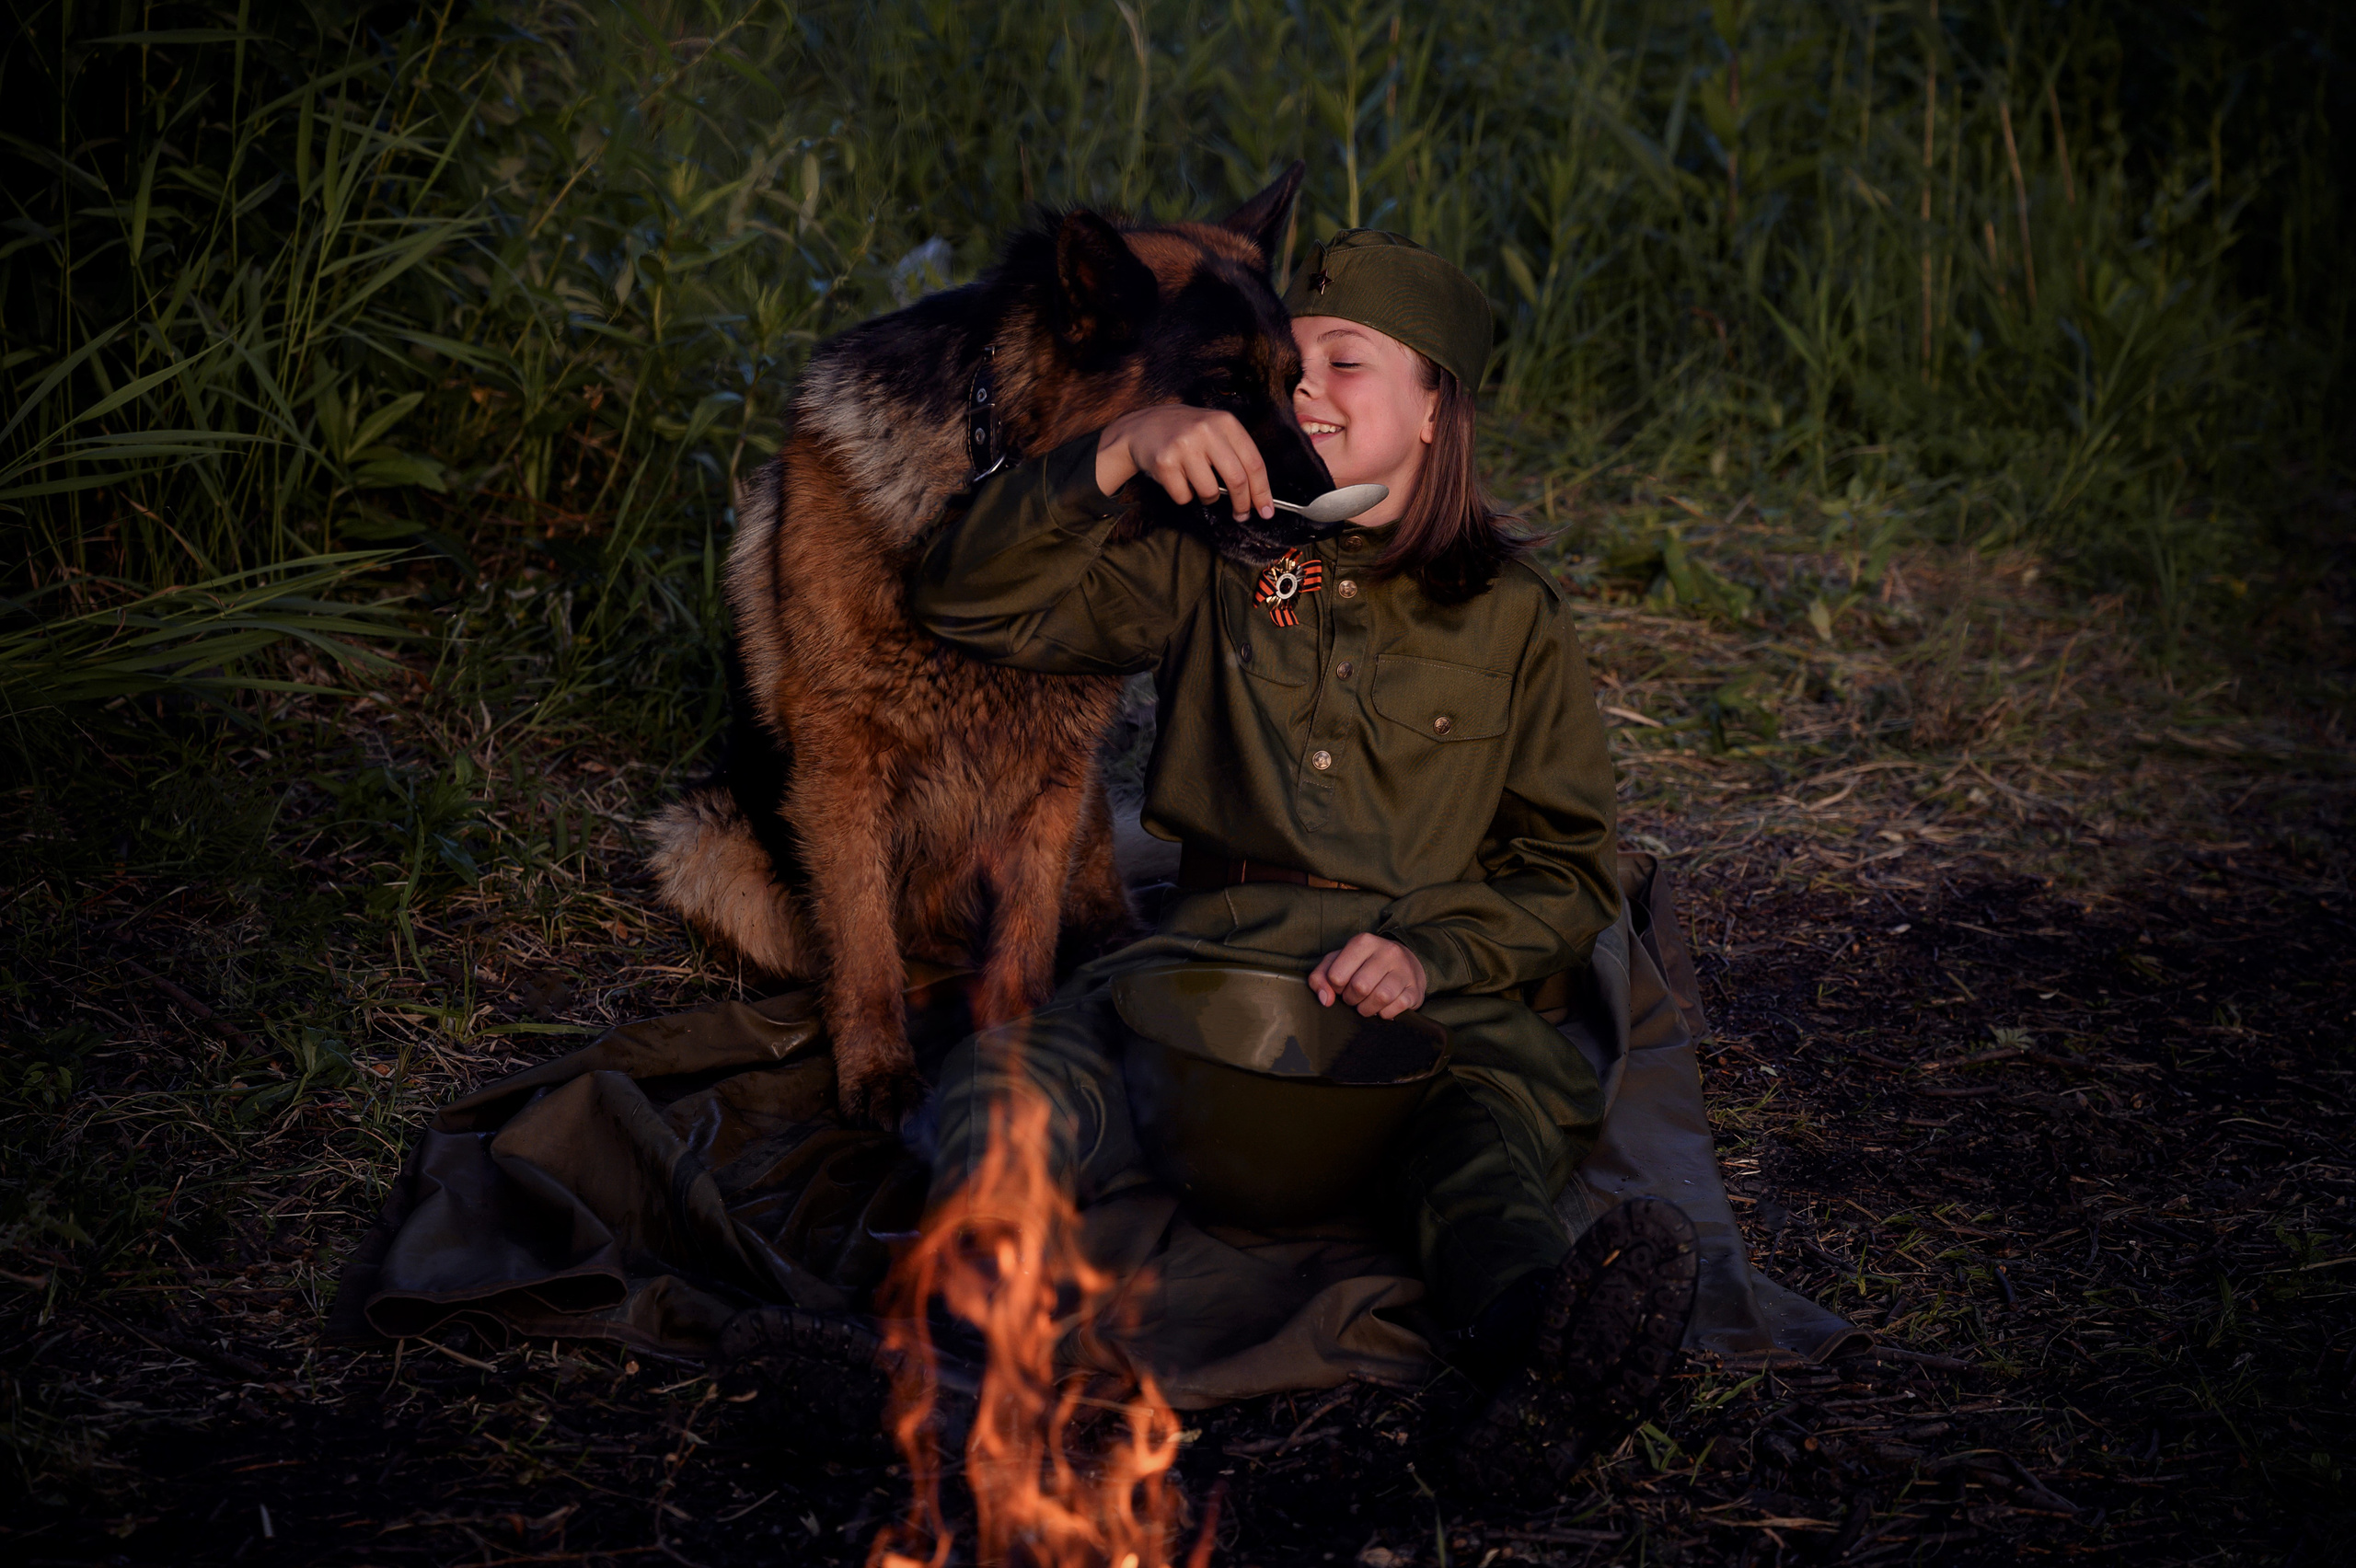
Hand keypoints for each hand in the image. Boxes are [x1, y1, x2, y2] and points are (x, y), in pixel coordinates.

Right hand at [1095, 404, 1273, 521]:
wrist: (1141, 427)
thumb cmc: (1185, 433)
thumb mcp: (1214, 430)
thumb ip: (1236, 454)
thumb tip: (1257, 495)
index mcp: (1225, 422)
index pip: (1254, 463)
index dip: (1263, 491)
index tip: (1266, 511)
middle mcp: (1206, 430)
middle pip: (1237, 480)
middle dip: (1242, 504)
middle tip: (1241, 515)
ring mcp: (1184, 445)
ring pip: (1209, 492)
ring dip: (1207, 498)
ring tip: (1198, 484)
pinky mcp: (1164, 461)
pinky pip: (1184, 496)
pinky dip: (1184, 496)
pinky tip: (1178, 479)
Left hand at [1308, 934, 1427, 1018]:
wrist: (1405, 963)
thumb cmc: (1365, 964)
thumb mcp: (1339, 962)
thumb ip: (1321, 977)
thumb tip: (1325, 1000)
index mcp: (1364, 942)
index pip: (1337, 975)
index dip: (1335, 988)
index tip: (1341, 987)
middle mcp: (1387, 952)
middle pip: (1359, 987)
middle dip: (1351, 999)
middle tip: (1354, 997)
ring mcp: (1404, 970)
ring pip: (1379, 998)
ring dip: (1367, 1009)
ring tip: (1366, 1004)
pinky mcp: (1415, 989)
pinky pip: (1394, 1009)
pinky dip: (1384, 1014)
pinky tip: (1382, 1007)